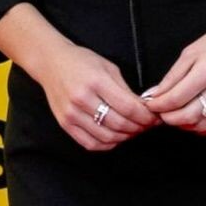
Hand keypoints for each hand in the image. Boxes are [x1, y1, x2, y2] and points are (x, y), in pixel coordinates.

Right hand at [39, 41, 161, 152]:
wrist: (50, 63)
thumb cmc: (81, 61)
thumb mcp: (108, 68)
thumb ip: (126, 90)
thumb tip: (145, 109)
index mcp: (96, 82)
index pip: (128, 107)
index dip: (146, 116)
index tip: (154, 117)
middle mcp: (82, 99)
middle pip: (119, 124)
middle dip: (139, 127)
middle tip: (148, 125)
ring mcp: (72, 114)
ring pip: (107, 137)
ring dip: (126, 137)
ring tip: (133, 130)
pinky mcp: (65, 124)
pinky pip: (91, 144)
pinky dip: (108, 144)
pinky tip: (116, 136)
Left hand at [139, 21, 205, 135]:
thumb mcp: (190, 53)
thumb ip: (171, 77)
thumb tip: (154, 95)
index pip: (176, 98)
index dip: (158, 105)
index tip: (150, 104)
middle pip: (188, 116)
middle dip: (168, 118)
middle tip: (160, 112)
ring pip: (202, 126)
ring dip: (184, 125)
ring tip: (175, 115)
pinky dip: (201, 129)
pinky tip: (193, 120)